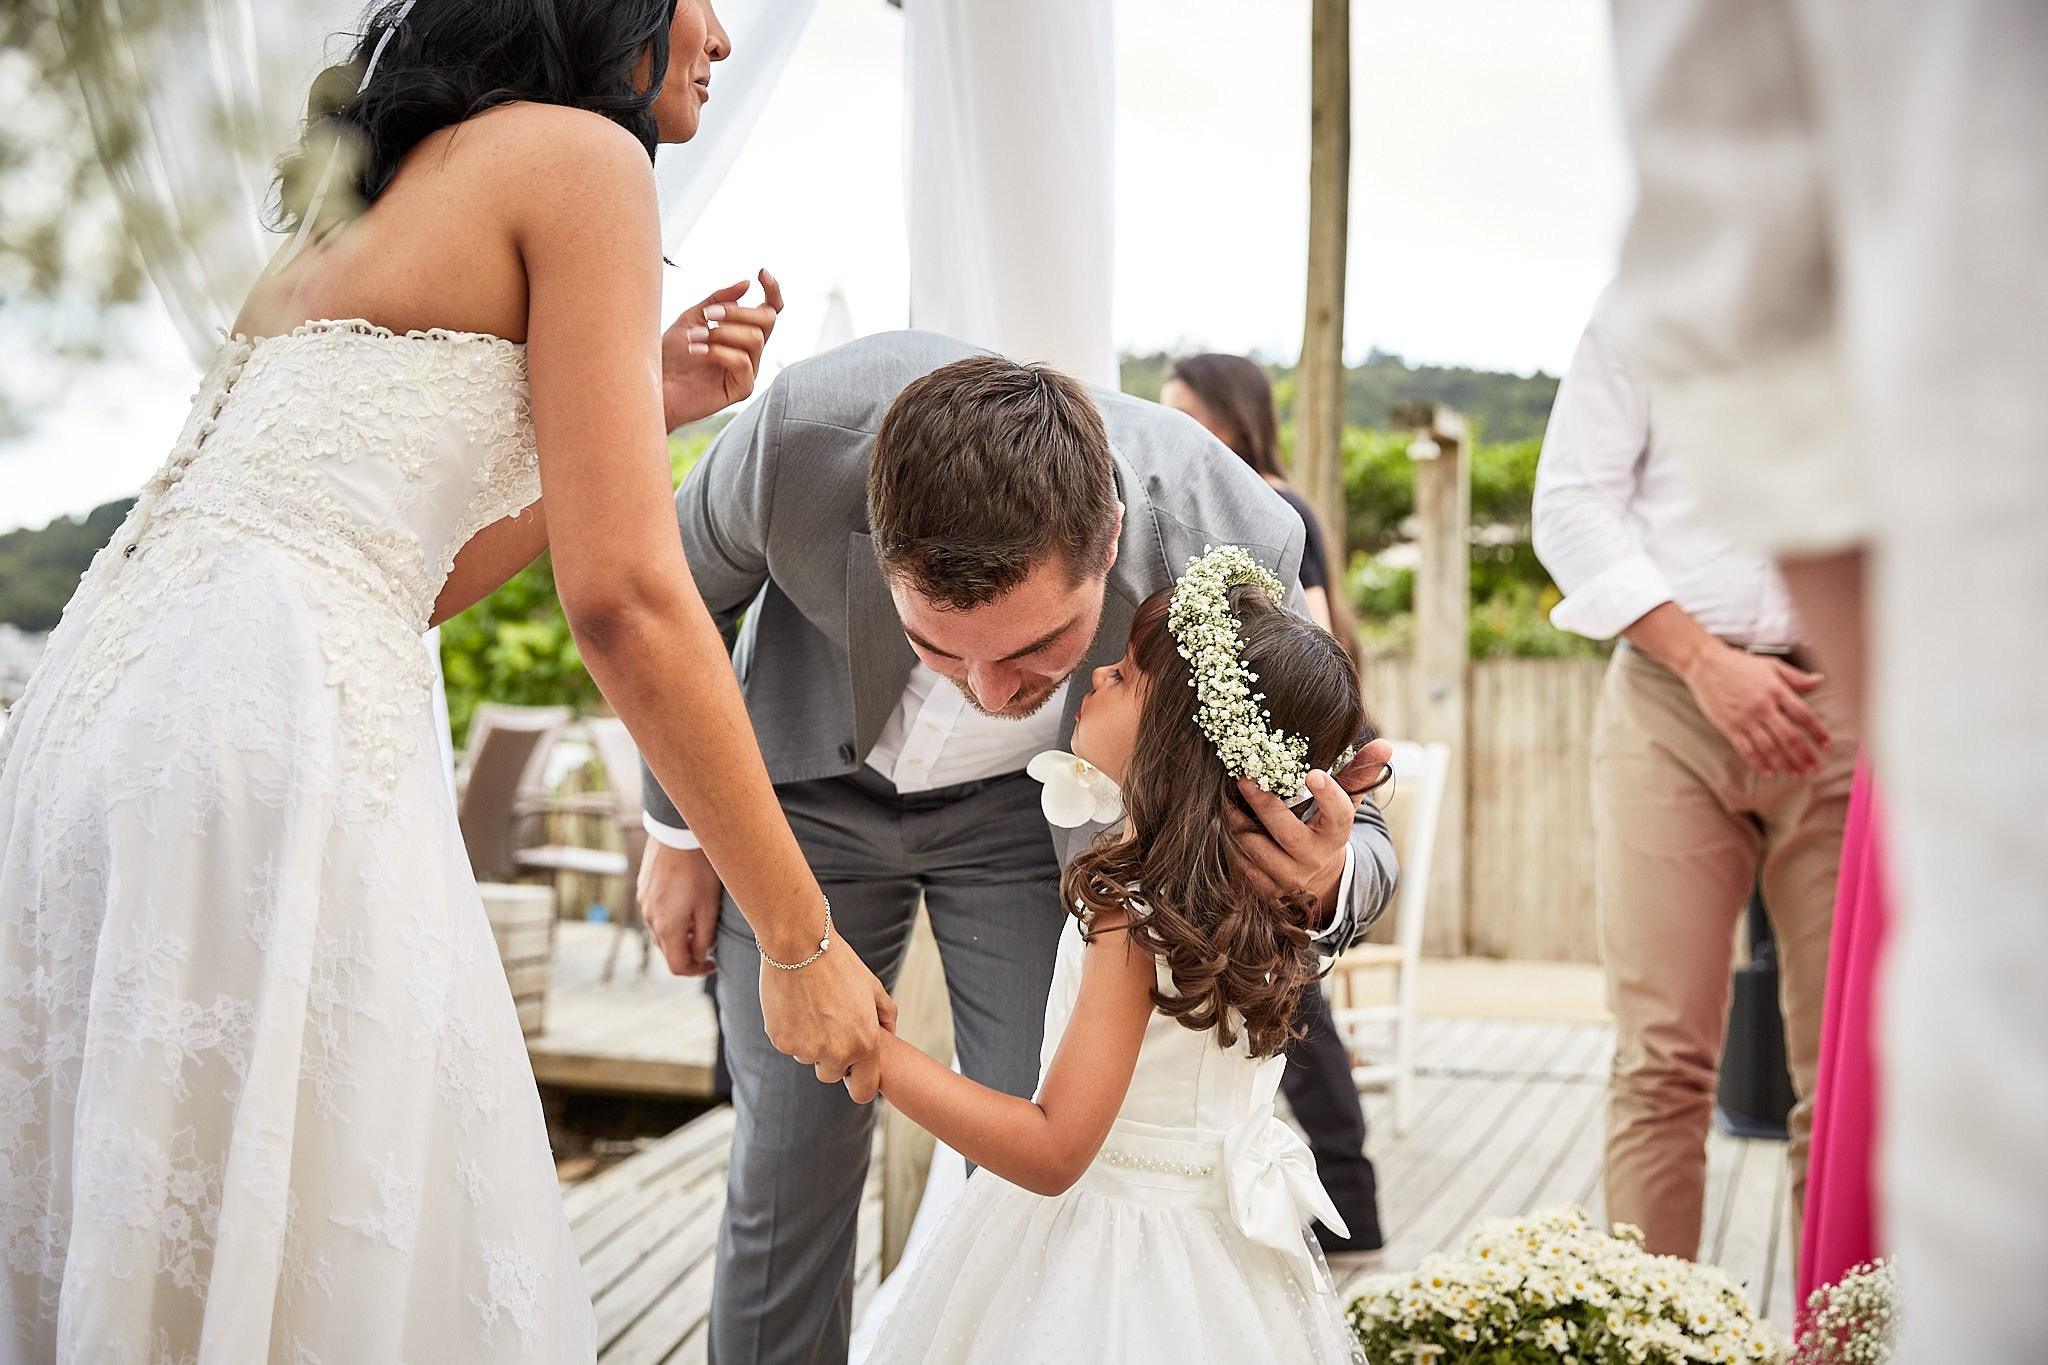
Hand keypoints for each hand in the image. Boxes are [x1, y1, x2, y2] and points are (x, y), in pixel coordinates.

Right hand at [639, 841, 724, 975]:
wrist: (678, 832)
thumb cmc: (699, 869)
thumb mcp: (709, 907)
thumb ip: (704, 938)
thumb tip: (701, 956)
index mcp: (667, 928)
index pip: (678, 966)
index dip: (697, 970)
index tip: (713, 962)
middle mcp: (649, 919)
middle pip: (668, 950)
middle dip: (689, 952)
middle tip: (710, 941)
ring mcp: (643, 903)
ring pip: (661, 932)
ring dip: (680, 935)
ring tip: (700, 920)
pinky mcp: (642, 888)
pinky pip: (655, 913)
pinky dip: (670, 918)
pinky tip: (687, 902)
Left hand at [661, 269, 784, 429]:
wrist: (653, 385)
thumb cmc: (671, 354)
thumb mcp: (693, 317)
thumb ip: (719, 300)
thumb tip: (746, 284)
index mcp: (741, 332)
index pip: (769, 310)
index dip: (772, 291)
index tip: (760, 273)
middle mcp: (750, 351)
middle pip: (767, 321)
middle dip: (738, 312)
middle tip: (709, 314)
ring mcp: (747, 371)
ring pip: (755, 340)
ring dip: (722, 332)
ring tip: (694, 336)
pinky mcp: (741, 389)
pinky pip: (743, 363)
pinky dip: (718, 352)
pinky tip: (695, 351)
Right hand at [758, 926, 898, 1102]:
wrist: (800, 946)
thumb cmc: (840, 964)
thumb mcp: (873, 987)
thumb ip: (886, 1015)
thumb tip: (889, 1034)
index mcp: (865, 1045)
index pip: (863, 1092)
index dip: (858, 1082)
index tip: (853, 1070)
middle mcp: (836, 1054)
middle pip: (831, 1074)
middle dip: (831, 1058)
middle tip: (829, 1025)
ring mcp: (806, 1050)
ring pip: (808, 1058)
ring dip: (810, 1042)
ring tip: (812, 1008)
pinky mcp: (782, 1041)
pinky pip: (788, 1046)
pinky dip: (791, 1032)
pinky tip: (796, 1005)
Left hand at [1228, 747, 1381, 917]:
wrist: (1320, 880)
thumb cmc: (1327, 828)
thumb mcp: (1345, 804)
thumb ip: (1360, 775)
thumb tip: (1385, 745)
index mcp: (1336, 834)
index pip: (1339, 815)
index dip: (1328, 795)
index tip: (1314, 774)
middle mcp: (1314, 858)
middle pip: (1287, 832)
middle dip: (1264, 804)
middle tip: (1245, 778)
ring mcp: (1290, 877)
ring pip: (1258, 849)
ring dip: (1238, 822)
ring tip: (1226, 798)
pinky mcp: (1267, 890)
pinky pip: (1243, 866)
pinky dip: (1232, 843)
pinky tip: (1226, 824)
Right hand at [1679, 644, 1832, 777]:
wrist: (1706, 666)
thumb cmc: (1739, 664)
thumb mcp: (1771, 665)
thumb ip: (1796, 677)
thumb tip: (1820, 680)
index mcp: (1776, 690)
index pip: (1803, 716)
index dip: (1818, 732)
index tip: (1827, 745)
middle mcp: (1762, 707)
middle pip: (1789, 737)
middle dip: (1804, 755)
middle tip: (1815, 768)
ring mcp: (1745, 719)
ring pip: (1769, 747)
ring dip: (1785, 762)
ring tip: (1797, 773)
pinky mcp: (1729, 727)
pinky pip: (1746, 750)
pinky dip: (1759, 763)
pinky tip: (1769, 771)